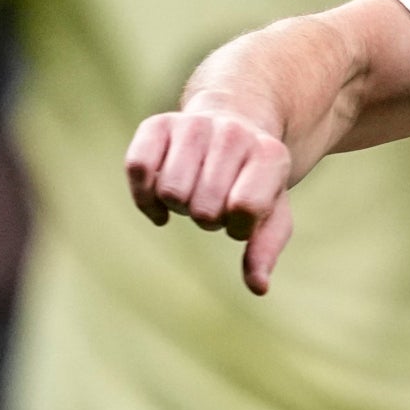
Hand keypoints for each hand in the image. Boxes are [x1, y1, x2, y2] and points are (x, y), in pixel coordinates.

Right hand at [123, 106, 295, 295]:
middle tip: (216, 202)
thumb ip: (266, 249)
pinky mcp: (157, 124)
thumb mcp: (271, 212)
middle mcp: (234, 134)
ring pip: (170, 191)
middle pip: (203, 207)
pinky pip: (137, 169)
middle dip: (207, 217)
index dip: (238, 227)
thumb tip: (259, 287)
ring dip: (178, 204)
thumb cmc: (252, 180)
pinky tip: (160, 197)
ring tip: (195, 189)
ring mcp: (195, 125)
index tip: (241, 219)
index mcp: (270, 156)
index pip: (244, 209)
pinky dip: (145, 195)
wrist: (235, 122)